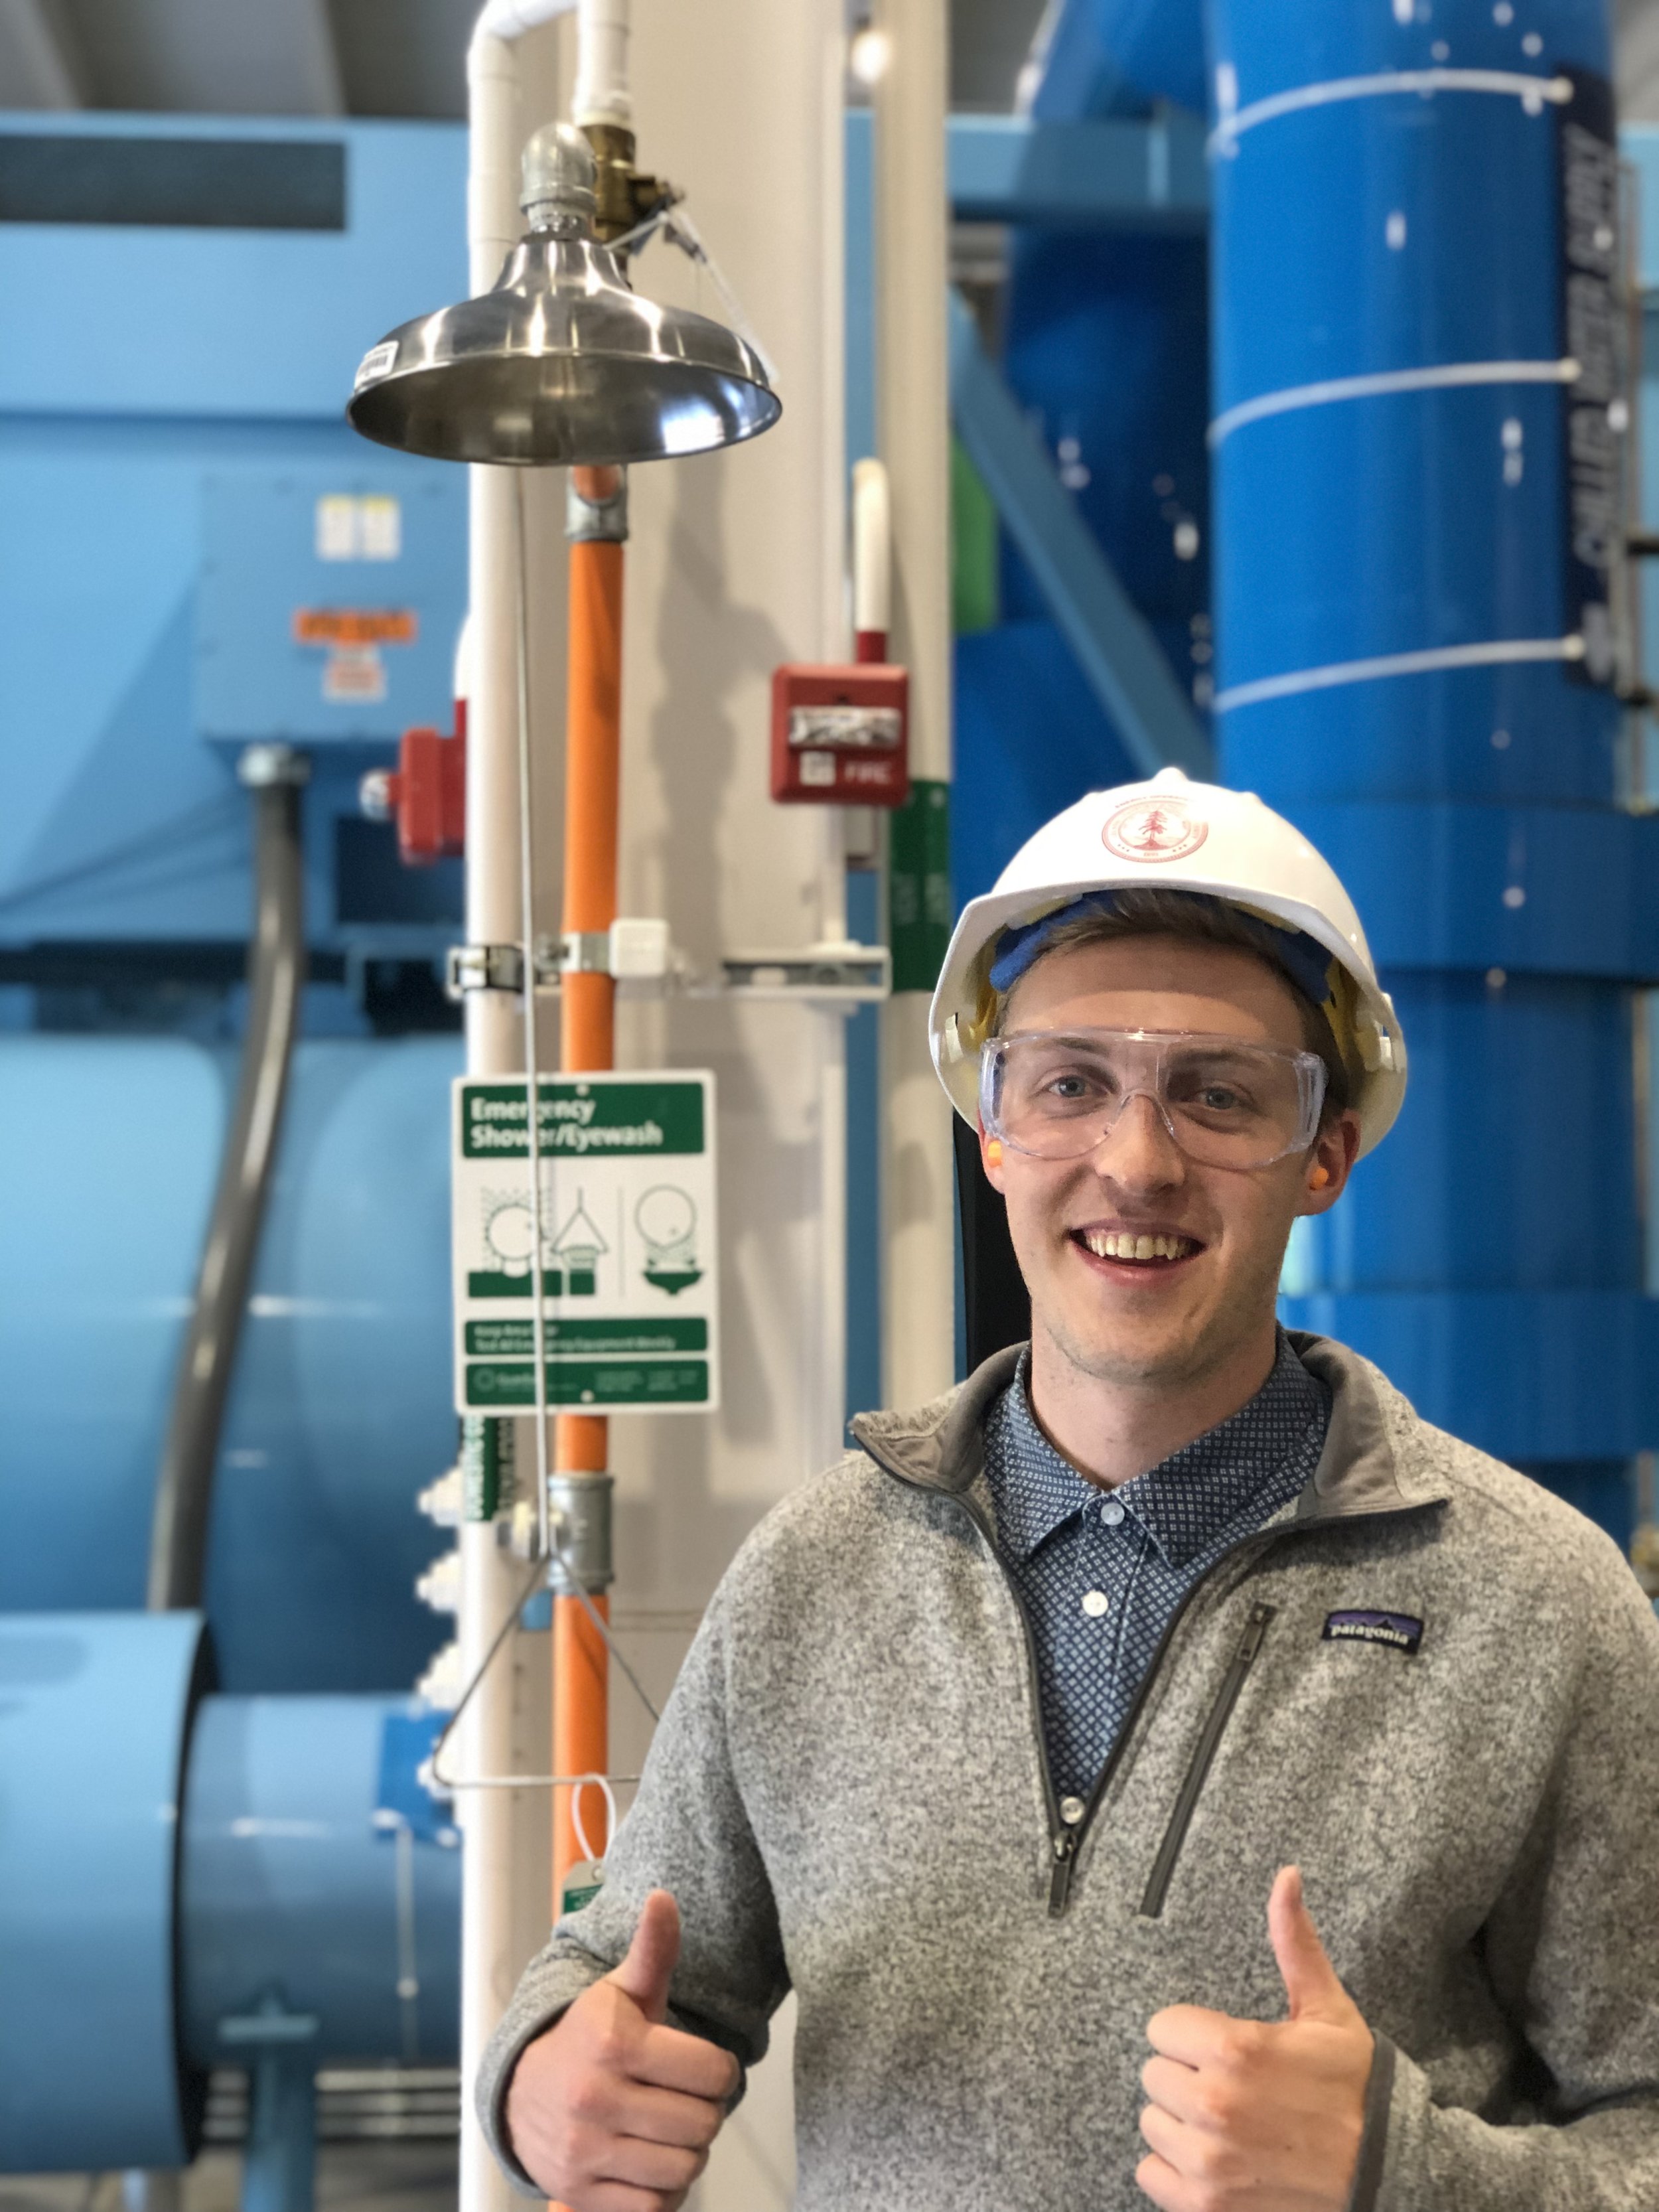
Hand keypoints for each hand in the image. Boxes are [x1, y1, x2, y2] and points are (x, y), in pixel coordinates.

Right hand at [504, 1888, 739, 2211]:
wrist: (521, 2093)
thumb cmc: (589, 2039)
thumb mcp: (622, 1991)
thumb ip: (653, 1950)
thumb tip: (664, 1898)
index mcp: (613, 2043)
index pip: (715, 2072)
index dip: (718, 2070)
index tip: (699, 2065)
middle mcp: (595, 2099)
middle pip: (704, 2125)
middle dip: (703, 2113)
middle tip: (682, 2099)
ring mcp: (585, 2152)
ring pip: (683, 2171)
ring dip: (685, 2153)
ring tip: (665, 2129)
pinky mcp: (579, 2196)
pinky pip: (653, 2209)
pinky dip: (660, 2192)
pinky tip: (646, 2161)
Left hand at [1136, 1866, 1371, 2211]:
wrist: (1387, 2175)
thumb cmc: (1354, 2089)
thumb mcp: (1327, 2010)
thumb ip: (1293, 1942)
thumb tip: (1286, 1876)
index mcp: (1235, 2050)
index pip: (1162, 2027)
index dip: (1193, 2035)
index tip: (1226, 2048)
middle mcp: (1214, 2106)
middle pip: (1153, 2074)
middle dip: (1187, 2075)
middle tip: (1231, 2086)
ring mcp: (1208, 2163)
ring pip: (1152, 2124)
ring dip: (1181, 2122)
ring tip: (1228, 2123)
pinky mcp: (1205, 2207)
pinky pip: (1151, 2174)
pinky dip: (1175, 2170)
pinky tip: (1216, 2158)